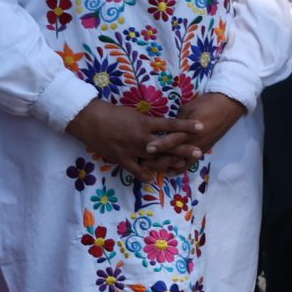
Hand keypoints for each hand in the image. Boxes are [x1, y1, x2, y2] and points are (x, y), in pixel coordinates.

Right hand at [69, 99, 193, 180]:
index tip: (202, 126)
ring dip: (169, 162)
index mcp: (145, 123)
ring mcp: (132, 150)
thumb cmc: (112, 112)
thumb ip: (149, 122)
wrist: (89, 119)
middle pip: (168, 145)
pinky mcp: (121, 158)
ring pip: (155, 159)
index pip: (171, 124)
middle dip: (185, 149)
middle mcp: (141, 138)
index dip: (187, 125)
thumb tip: (162, 125)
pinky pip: (135, 169)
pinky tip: (153, 179)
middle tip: (200, 152)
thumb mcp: (135, 114)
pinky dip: (144, 174)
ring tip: (183, 165)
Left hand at [145, 93, 247, 164]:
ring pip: (180, 162)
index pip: (173, 140)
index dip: (160, 145)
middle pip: (174, 155)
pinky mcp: (203, 150)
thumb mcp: (188, 109)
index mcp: (191, 129)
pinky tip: (168, 172)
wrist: (227, 106)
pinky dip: (178, 169)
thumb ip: (176, 122)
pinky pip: (189, 164)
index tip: (146, 149)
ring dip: (165, 166)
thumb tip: (163, 128)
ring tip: (151, 168)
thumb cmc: (206, 104)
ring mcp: (200, 147)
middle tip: (142, 163)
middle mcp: (195, 141)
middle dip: (158, 161)